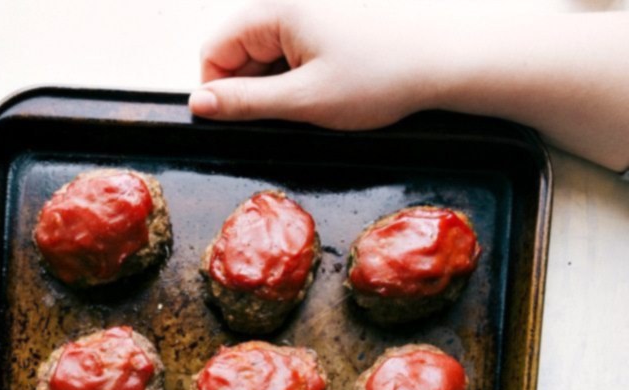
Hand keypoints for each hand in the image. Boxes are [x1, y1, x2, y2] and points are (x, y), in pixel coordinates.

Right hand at [189, 0, 446, 128]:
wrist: (445, 56)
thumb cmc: (384, 75)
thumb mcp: (305, 101)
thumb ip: (245, 104)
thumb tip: (200, 104)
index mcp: (276, 7)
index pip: (214, 49)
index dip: (218, 92)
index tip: (239, 123)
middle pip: (240, 47)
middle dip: (253, 88)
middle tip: (289, 116)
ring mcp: (311, 4)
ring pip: (268, 49)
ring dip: (280, 82)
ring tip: (318, 100)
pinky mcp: (331, 13)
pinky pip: (296, 44)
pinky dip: (302, 70)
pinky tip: (329, 86)